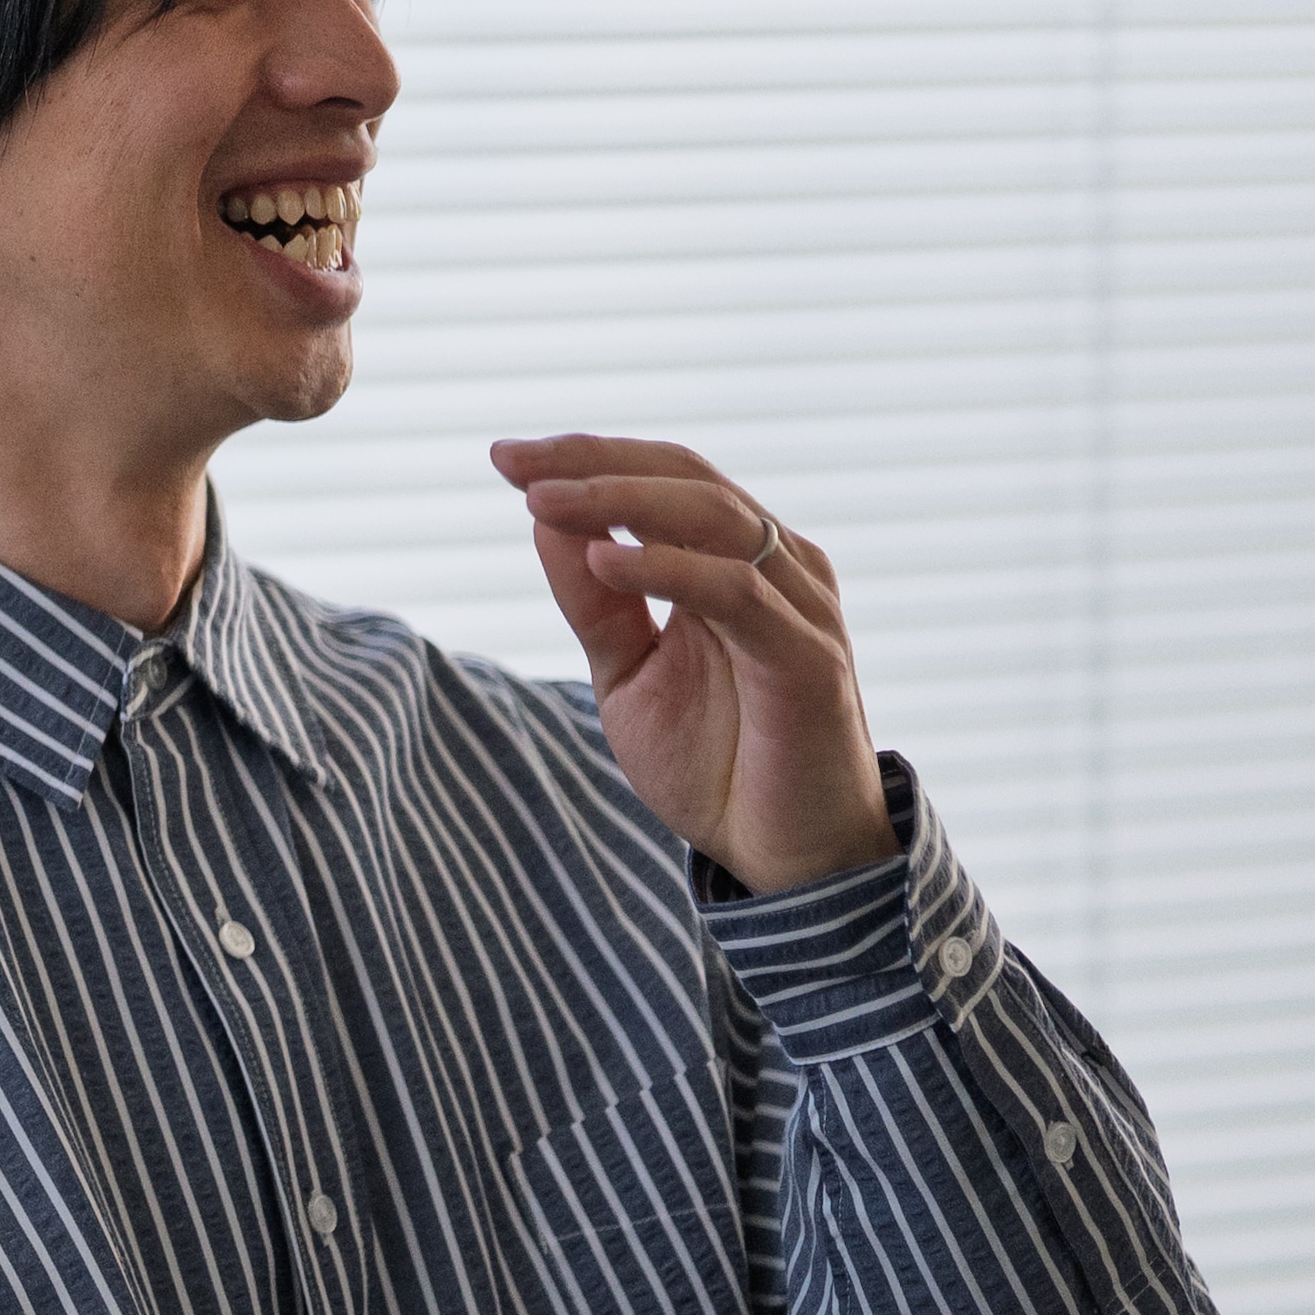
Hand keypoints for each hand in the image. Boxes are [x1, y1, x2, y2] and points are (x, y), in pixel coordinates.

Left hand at [488, 435, 898, 894]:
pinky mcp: (809, 658)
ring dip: (620, 499)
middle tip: (512, 462)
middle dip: (593, 462)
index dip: (588, 457)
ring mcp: (800, 608)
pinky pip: (737, 592)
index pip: (666, 477)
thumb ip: (594, 600)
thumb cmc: (715, 762)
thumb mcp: (626, 671)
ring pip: (714, 517)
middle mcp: (778, 569)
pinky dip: (668, 568)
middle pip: (687, 477)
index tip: (505, 456)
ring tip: (540, 501)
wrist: (784, 857)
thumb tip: (544, 517)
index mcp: (738, 563)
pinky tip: (603, 560)